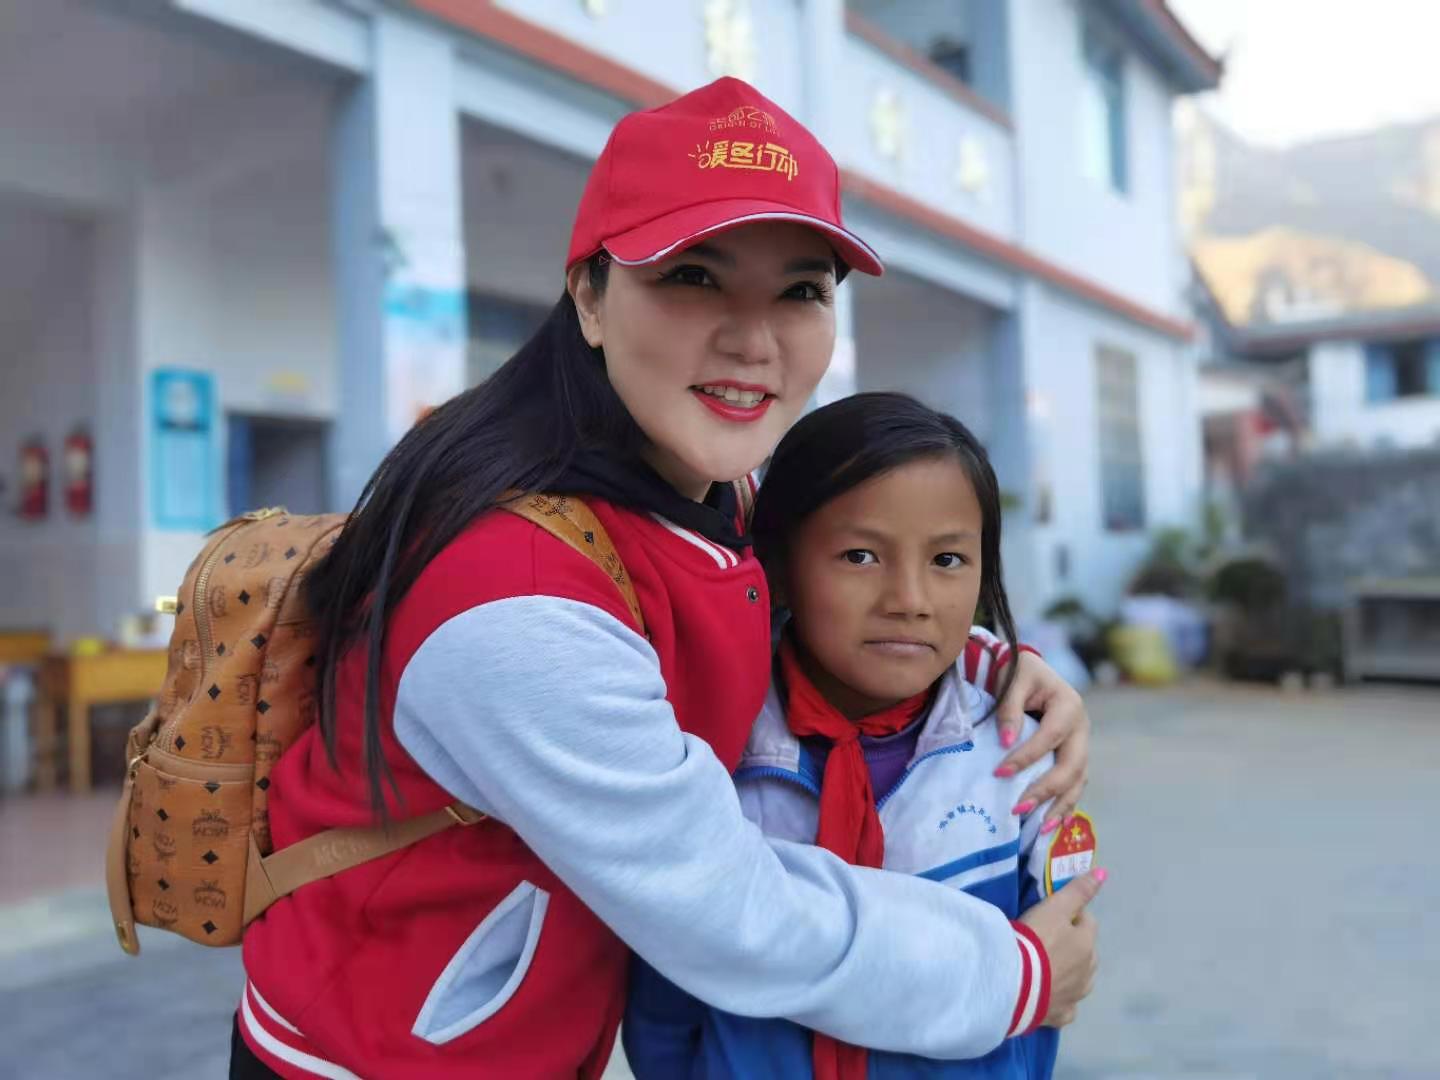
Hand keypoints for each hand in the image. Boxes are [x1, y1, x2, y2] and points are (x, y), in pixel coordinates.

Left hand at [995, 651, 1088, 832]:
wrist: (1028, 670)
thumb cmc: (1018, 671)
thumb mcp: (1013, 680)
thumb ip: (1010, 709)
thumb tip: (1006, 742)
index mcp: (1069, 706)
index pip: (1050, 737)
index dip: (1026, 757)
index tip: (999, 773)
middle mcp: (1081, 728)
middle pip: (1072, 766)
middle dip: (1046, 790)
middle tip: (1019, 808)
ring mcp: (1080, 744)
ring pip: (1078, 780)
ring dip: (1060, 805)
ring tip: (1039, 828)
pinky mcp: (1074, 756)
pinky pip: (1074, 784)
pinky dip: (1064, 805)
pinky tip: (1051, 824)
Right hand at [1018, 870, 1103, 1026]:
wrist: (1013, 982)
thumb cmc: (1034, 939)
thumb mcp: (1053, 908)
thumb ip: (1078, 891)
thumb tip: (1103, 873)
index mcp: (1088, 944)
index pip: (1087, 921)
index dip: (1070, 915)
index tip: (1048, 915)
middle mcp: (1088, 971)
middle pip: (1085, 951)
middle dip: (1072, 944)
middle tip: (1043, 939)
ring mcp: (1076, 996)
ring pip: (1079, 979)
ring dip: (1068, 971)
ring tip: (1044, 966)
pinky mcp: (1060, 1015)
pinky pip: (1066, 1004)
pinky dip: (1059, 998)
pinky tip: (1045, 993)